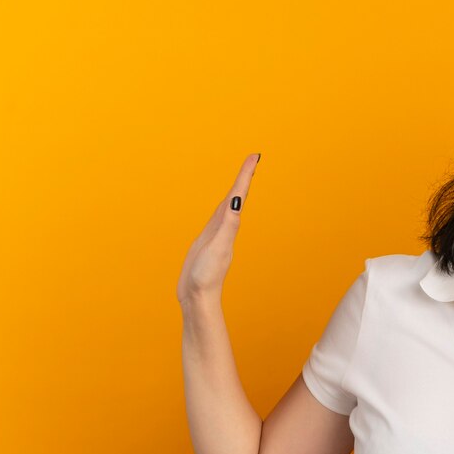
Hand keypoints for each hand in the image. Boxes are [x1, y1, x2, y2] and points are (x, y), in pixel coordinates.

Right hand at [176, 154, 260, 304]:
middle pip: (236, 197)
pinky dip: (223, 207)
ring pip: (228, 206)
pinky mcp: (208, 242)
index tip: (255, 156)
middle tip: (253, 159)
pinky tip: (226, 206)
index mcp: (229, 225)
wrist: (198, 297)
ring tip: (243, 177)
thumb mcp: (218, 247)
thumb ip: (228, 225)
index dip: (245, 175)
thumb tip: (237, 203)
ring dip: (236, 191)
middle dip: (244, 177)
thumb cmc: (206, 275)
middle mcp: (225, 228)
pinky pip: (218, 218)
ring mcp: (217, 235)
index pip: (239, 195)